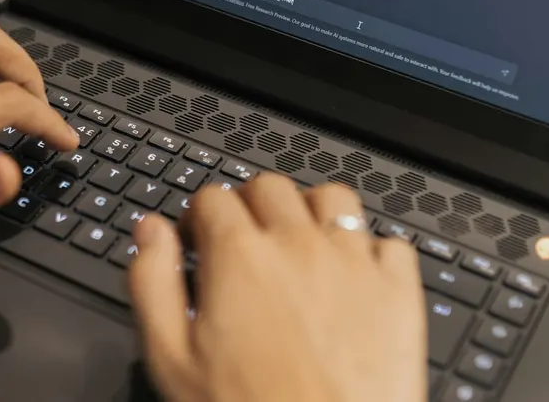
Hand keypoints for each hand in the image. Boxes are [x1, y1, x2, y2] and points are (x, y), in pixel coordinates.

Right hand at [129, 174, 426, 401]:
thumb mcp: (172, 360)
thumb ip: (153, 284)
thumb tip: (149, 232)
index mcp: (239, 256)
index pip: (212, 198)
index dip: (198, 217)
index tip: (198, 241)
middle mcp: (298, 245)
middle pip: (269, 187)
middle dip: (249, 206)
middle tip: (244, 243)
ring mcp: (354, 262)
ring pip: (332, 198)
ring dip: (311, 212)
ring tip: (301, 246)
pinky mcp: (399, 291)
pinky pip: (390, 242)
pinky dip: (371, 251)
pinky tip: (355, 278)